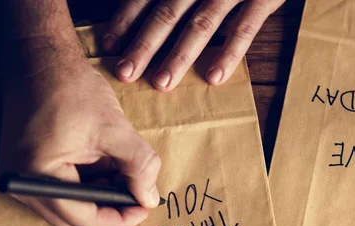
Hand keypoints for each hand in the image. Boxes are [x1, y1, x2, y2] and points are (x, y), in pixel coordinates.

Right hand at [0, 44, 160, 225]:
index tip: (145, 207)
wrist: (38, 57)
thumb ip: (139, 167)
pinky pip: (62, 190)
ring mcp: (20, 176)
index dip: (120, 219)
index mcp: (36, 175)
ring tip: (125, 174)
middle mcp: (20, 182)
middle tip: (138, 194)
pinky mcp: (26, 168)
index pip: (84, 220)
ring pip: (70, 207)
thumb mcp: (114, 129)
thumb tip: (150, 199)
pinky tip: (106, 166)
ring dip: (100, 196)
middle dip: (110, 209)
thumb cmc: (70, 86)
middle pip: (74, 220)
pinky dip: (88, 184)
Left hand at [103, 0, 283, 90]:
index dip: (126, 19)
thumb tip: (141, 14)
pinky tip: (214, 77)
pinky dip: (229, 52)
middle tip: (125, 73)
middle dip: (144, 45)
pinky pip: (245, 27)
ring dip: (180, 55)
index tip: (108, 45)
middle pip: (167, 13)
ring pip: (201, 23)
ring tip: (162, 83)